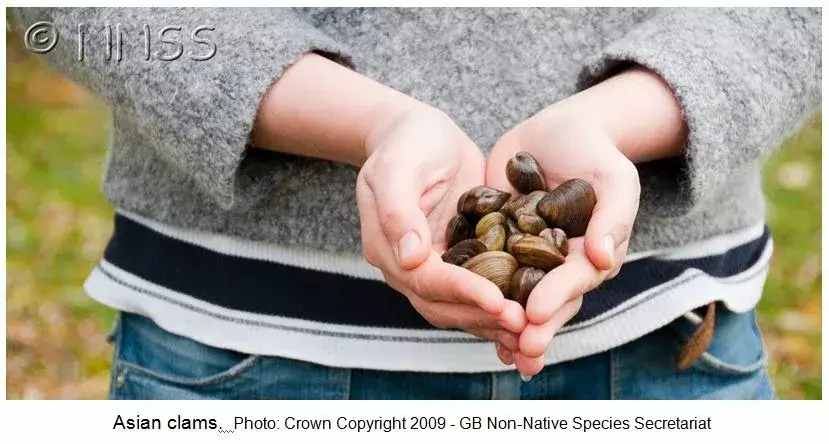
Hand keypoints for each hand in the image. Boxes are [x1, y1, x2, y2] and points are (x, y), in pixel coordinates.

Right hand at [356, 106, 526, 349]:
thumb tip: (410, 258)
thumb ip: (398, 210)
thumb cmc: (408, 142)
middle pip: (442, 305)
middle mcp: (407, 267)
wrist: (420, 134)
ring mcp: (433, 268)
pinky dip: (499, 307)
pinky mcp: (458, 261)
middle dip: (483, 316)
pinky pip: (477, 291)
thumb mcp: (396, 166)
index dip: (462, 292)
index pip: (426, 280)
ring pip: (460, 307)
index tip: (497, 300)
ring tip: (531, 328)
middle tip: (524, 324)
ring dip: (493, 322)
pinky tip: (531, 315)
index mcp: (387, 248)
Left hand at [486, 114, 640, 377]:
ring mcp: (527, 259)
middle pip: (548, 302)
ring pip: (517, 298)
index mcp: (591, 254)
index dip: (556, 297)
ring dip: (507, 324)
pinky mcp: (497, 246)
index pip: (574, 280)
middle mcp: (559, 266)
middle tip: (519, 348)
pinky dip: (476, 295)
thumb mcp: (613, 176)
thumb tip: (603, 257)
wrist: (555, 131)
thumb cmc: (592, 151)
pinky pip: (486, 275)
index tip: (536, 313)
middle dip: (534, 328)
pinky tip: (460, 312)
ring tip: (499, 350)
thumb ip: (614, 214)